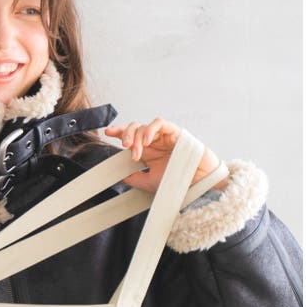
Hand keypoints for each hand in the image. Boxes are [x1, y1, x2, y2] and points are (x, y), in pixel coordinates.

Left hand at [104, 117, 228, 193]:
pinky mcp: (174, 132)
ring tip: (137, 152)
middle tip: (126, 146)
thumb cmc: (176, 183)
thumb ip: (134, 178)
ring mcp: (163, 137)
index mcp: (146, 152)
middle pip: (134, 129)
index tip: (108, 133)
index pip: (130, 138)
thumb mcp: (148, 183)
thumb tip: (120, 174)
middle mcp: (153, 142)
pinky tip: (147, 142)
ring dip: (137, 137)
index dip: (119, 132)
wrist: (197, 183)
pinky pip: (159, 123)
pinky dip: (150, 130)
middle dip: (126, 135)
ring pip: (144, 127)